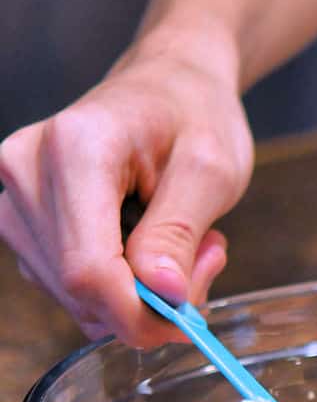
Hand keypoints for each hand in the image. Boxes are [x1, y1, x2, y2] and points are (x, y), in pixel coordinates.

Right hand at [0, 34, 252, 345]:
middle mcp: (26, 171)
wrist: (169, 85)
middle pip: (80, 289)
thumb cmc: (193, 114)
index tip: (190, 316)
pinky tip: (150, 249)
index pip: (88, 269)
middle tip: (207, 258)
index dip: (139, 312)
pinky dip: (119, 288)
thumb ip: (181, 231)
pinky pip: (72, 290)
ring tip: (184, 244)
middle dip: (150, 301)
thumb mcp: (212, 168)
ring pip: (75, 298)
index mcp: (74, 147)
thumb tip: (162, 293)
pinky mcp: (23, 224)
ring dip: (139, 296)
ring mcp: (16, 199)